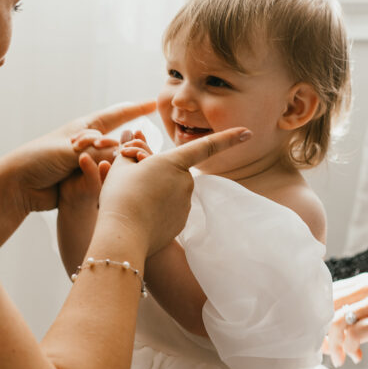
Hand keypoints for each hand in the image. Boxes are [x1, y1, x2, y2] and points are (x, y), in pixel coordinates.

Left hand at [0, 101, 155, 255]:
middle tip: (143, 151)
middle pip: (120, 142)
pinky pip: (104, 180)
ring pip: (115, 163)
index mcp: (85, 129)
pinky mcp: (84, 182)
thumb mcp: (69, 150)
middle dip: (132, 146)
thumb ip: (96, 151)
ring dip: (120, 166)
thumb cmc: (38, 159)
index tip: (154, 103)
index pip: (117, 115)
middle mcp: (89, 145)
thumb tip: (119, 152)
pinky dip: (107, 179)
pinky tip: (109, 182)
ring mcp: (88, 164)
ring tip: (126, 169)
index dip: (135, 109)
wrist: (18, 185)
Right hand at [96, 127, 250, 255]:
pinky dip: (157, 209)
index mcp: (174, 162)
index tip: (248, 133)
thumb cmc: (120, 196)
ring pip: (170, 190)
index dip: (229, 138)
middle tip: (130, 180)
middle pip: (173, 170)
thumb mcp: (120, 166)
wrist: (122, 236)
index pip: (207, 146)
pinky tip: (141, 215)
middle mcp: (186, 182)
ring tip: (133, 201)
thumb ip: (130, 148)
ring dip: (156, 191)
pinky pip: (170, 209)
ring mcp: (186, 204)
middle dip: (156, 172)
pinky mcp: (181, 222)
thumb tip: (132, 132)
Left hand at [322, 273, 367, 366]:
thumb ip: (352, 315)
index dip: (318, 318)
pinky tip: (357, 357)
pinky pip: (354, 335)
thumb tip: (324, 336)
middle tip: (327, 351)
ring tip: (339, 358)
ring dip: (333, 345)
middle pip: (328, 307)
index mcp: (363, 282)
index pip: (327, 295)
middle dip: (322, 333)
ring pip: (337, 322)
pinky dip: (349, 349)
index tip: (321, 339)